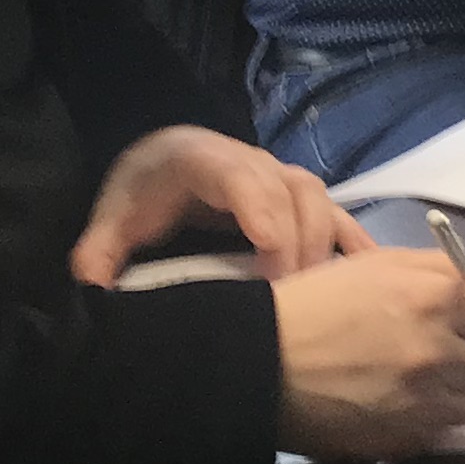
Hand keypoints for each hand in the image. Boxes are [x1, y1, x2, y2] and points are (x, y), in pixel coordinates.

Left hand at [74, 125, 372, 285]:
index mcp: (202, 158)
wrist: (160, 169)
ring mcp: (282, 178)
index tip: (273, 270)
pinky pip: (338, 216)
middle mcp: (253, 161)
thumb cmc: (141, 194)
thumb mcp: (113, 222)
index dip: (265, 218)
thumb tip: (94, 290)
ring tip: (325, 301)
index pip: (242, 179)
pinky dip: (355, 246)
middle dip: (301, 246)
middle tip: (297, 305)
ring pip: (321, 201)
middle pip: (294, 192)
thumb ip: (100, 254)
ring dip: (327, 248)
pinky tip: (370, 281)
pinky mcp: (300, 199)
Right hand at [270, 249, 464, 461]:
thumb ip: (438, 274)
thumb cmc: (316, 301)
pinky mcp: (405, 436)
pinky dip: (432, 419)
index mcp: (439, 295)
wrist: (259, 359)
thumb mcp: (379, 264)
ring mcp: (424, 398)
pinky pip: (442, 431)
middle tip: (461, 353)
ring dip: (460, 392)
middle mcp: (441, 348)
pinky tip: (403, 402)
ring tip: (427, 380)